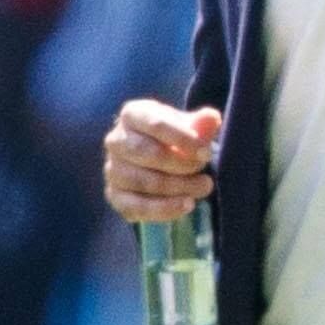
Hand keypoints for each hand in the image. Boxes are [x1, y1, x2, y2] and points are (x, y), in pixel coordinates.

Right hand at [103, 100, 221, 222]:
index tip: (205, 152)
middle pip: (149, 153)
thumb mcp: (189, 126)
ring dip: (179, 188)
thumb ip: (202, 123)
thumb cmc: (175, 138)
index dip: (183, 139)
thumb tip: (211, 118)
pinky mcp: (115, 196)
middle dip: (182, 165)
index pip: (155, 124)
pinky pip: (137, 207)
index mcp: (133, 115)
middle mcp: (116, 141)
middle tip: (205, 172)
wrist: (158, 162)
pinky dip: (165, 209)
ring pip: (145, 182)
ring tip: (203, 188)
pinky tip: (187, 205)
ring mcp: (112, 170)